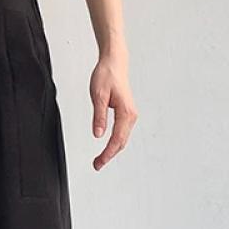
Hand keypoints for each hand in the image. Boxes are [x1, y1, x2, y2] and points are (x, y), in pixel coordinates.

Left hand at [90, 54, 137, 169]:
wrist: (115, 63)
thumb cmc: (107, 75)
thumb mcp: (98, 96)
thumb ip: (99, 116)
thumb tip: (98, 134)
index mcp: (126, 112)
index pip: (117, 140)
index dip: (107, 154)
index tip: (98, 163)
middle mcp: (131, 115)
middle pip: (121, 143)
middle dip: (109, 156)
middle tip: (96, 165)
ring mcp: (130, 115)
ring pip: (122, 139)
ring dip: (112, 151)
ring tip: (99, 159)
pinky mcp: (127, 114)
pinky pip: (122, 133)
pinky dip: (115, 143)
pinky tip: (107, 148)